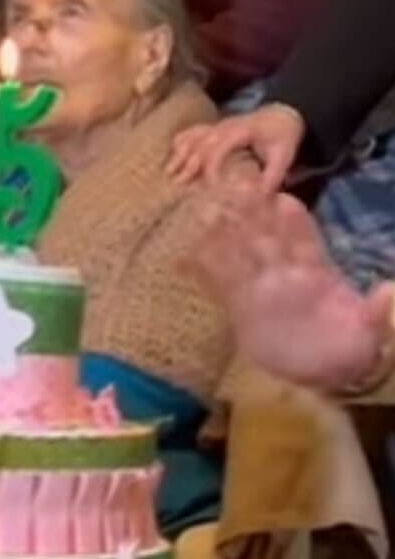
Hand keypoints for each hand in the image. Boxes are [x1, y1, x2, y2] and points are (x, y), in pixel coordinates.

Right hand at [168, 104, 303, 189]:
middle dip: (188, 165)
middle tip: (178, 185)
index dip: (211, 168)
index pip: (218, 148)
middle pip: (200, 144)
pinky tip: (173, 155)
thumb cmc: (283, 136)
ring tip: (169, 173)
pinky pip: (193, 132)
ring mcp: (218, 126)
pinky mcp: (215, 128)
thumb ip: (272, 177)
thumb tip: (259, 198)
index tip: (208, 187)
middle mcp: (225, 127)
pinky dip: (182, 143)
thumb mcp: (283, 156)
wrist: (284, 114)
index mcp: (241, 131)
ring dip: (180, 154)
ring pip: (193, 137)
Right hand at [192, 190, 393, 391]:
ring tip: (205, 212)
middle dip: (252, 218)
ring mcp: (262, 290)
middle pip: (266, 241)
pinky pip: (220, 287)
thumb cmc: (351, 347)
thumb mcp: (368, 331)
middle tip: (235, 188)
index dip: (294, 223)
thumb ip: (374, 312)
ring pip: (240, 258)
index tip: (283, 200)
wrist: (329, 370)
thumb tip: (389, 292)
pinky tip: (184, 257)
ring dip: (223, 237)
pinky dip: (203, 271)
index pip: (303, 243)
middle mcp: (286, 277)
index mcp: (317, 276)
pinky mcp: (242, 309)